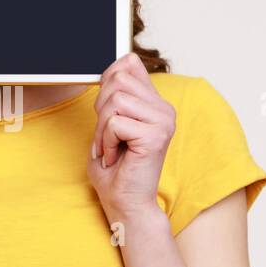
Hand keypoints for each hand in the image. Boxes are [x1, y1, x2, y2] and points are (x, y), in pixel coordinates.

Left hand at [86, 53, 175, 220]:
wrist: (125, 203)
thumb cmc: (115, 169)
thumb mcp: (110, 123)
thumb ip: (116, 95)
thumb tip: (119, 65)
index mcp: (155, 103)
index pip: (129, 63)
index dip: (107, 81)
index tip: (105, 111)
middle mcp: (164, 109)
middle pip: (119, 79)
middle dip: (101, 108)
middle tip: (107, 135)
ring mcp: (163, 121)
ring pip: (116, 100)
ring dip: (102, 128)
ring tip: (111, 148)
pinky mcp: (156, 136)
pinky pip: (115, 123)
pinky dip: (107, 142)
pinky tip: (116, 157)